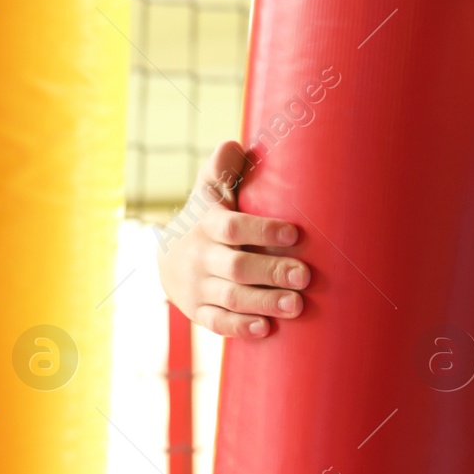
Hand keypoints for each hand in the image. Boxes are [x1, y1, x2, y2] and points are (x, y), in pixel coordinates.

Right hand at [156, 140, 310, 337]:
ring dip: (265, 302)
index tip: (296, 233)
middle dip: (271, 271)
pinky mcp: (199, 312)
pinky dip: (240, 327)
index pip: (233, 227)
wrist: (167, 259)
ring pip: (231, 297)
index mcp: (208, 225)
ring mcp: (199, 287)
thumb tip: (234, 144)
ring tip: (297, 305)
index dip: (263, 229)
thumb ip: (222, 170)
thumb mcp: (209, 193)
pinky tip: (265, 329)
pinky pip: (218, 322)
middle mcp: (201, 257)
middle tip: (305, 276)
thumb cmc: (206, 220)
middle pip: (237, 267)